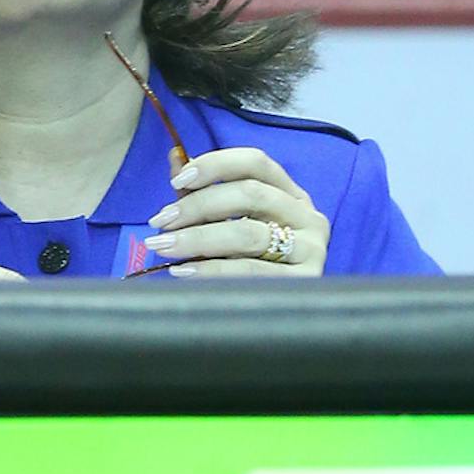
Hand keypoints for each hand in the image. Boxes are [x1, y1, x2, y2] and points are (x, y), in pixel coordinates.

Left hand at [145, 146, 328, 278]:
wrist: (278, 315)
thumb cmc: (249, 258)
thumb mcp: (227, 221)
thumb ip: (202, 191)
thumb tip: (175, 158)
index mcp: (291, 193)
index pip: (255, 161)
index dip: (215, 164)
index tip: (178, 179)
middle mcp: (307, 216)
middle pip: (250, 194)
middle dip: (198, 205)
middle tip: (161, 220)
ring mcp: (312, 249)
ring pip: (248, 233)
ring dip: (198, 238)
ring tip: (164, 245)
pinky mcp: (306, 282)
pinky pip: (252, 271)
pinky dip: (212, 269)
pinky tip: (184, 271)